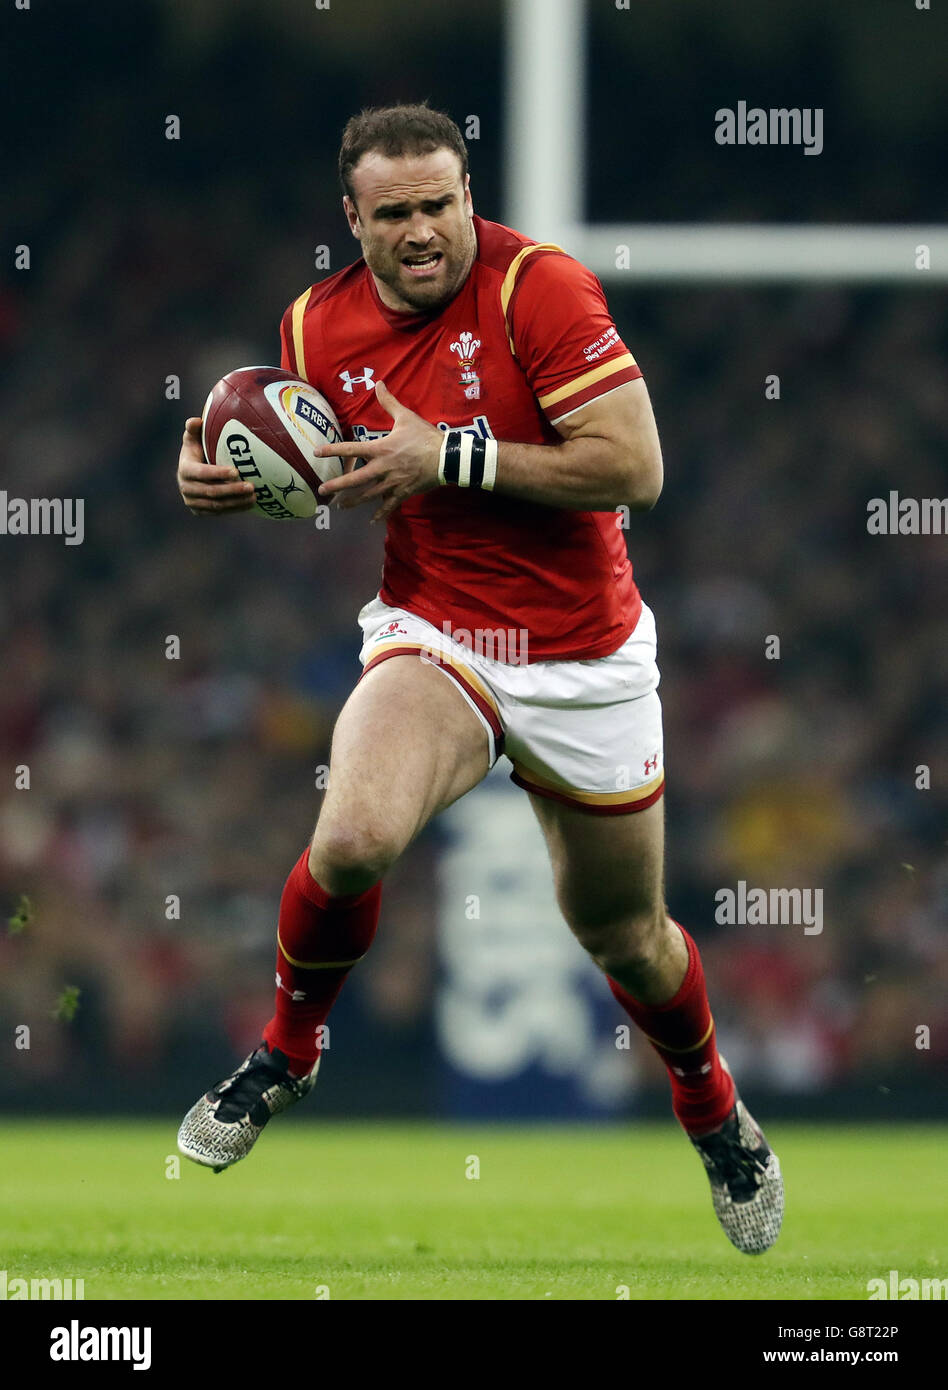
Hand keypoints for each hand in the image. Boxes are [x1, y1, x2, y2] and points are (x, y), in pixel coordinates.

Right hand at [176, 417, 256, 515]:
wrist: (190, 472)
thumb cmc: (197, 449)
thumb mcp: (193, 438)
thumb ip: (193, 429)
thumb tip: (196, 421)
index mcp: (185, 469)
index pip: (202, 473)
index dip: (218, 473)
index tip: (237, 472)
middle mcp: (186, 488)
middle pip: (211, 492)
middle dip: (232, 491)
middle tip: (251, 487)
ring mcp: (192, 502)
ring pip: (217, 505)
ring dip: (236, 502)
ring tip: (254, 497)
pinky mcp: (200, 511)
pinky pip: (219, 512)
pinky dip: (235, 509)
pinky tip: (250, 504)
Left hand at [314, 381, 441, 522]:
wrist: (445, 458)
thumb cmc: (425, 437)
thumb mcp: (406, 417)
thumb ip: (389, 402)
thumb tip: (378, 383)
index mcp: (380, 449)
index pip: (351, 449)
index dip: (332, 450)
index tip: (316, 453)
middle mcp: (382, 468)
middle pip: (355, 479)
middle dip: (337, 485)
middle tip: (321, 490)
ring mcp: (392, 483)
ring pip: (367, 496)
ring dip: (352, 502)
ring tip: (340, 507)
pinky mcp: (402, 493)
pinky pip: (389, 506)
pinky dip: (380, 513)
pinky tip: (371, 520)